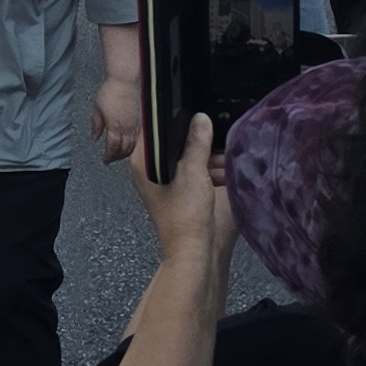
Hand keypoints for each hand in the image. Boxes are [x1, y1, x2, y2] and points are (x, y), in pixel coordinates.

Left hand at [94, 73, 149, 175]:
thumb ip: (97, 124)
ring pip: (134, 145)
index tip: (105, 160)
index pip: (113, 148)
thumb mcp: (98, 108)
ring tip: (121, 153)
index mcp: (116, 127)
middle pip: (125, 150)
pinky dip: (135, 144)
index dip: (109, 156)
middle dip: (118, 156)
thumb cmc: (112, 91)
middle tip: (112, 158)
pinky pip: (140, 137)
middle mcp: (128, 129)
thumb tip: (95, 136)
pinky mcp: (143, 120)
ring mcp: (137, 125)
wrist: (125, 80)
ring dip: (127, 152)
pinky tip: (131, 143)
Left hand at [129, 111, 232, 262]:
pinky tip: (222, 173)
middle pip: (172, 142)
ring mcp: (161, 181)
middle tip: (215, 142)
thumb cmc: (185, 217)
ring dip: (206, 158)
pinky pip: (190, 172)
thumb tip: (200, 120)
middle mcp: (147, 170)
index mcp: (142, 162)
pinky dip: (206, 171)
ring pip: (184, 157)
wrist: (192, 251)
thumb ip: (197, 143)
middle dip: (196, 141)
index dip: (174, 119)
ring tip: (223, 161)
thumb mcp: (194, 172)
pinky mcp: (175, 191)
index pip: (153, 128)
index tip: (193, 114)